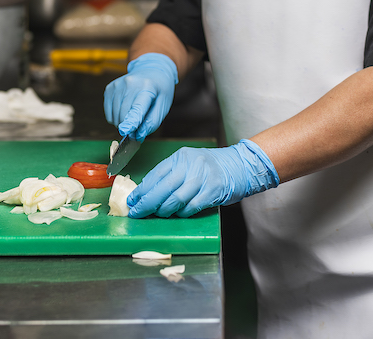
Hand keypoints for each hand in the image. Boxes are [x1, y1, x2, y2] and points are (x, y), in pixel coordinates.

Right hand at [104, 53, 177, 140]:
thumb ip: (151, 122)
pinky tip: (125, 111)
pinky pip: (108, 111)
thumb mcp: (163, 106)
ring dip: (122, 123)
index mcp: (148, 87)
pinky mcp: (110, 87)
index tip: (125, 131)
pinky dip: (115, 117)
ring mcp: (118, 84)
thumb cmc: (159, 91)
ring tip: (133, 116)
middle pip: (124, 114)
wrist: (152, 70)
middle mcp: (130, 83)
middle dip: (130, 127)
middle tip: (137, 128)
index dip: (131, 121)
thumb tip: (137, 135)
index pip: (138, 107)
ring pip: (115, 115)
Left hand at [127, 139, 279, 217]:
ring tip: (156, 214)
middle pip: (162, 187)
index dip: (142, 189)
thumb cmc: (211, 167)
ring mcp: (202, 178)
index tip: (132, 200)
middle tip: (137, 212)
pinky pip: (191, 206)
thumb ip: (171, 174)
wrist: (239, 166)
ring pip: (175, 198)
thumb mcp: (189, 164)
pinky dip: (181, 213)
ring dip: (163, 210)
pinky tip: (177, 214)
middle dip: (147, 203)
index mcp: (181, 157)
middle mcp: (190, 165)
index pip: (156, 174)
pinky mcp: (212, 191)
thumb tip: (147, 191)